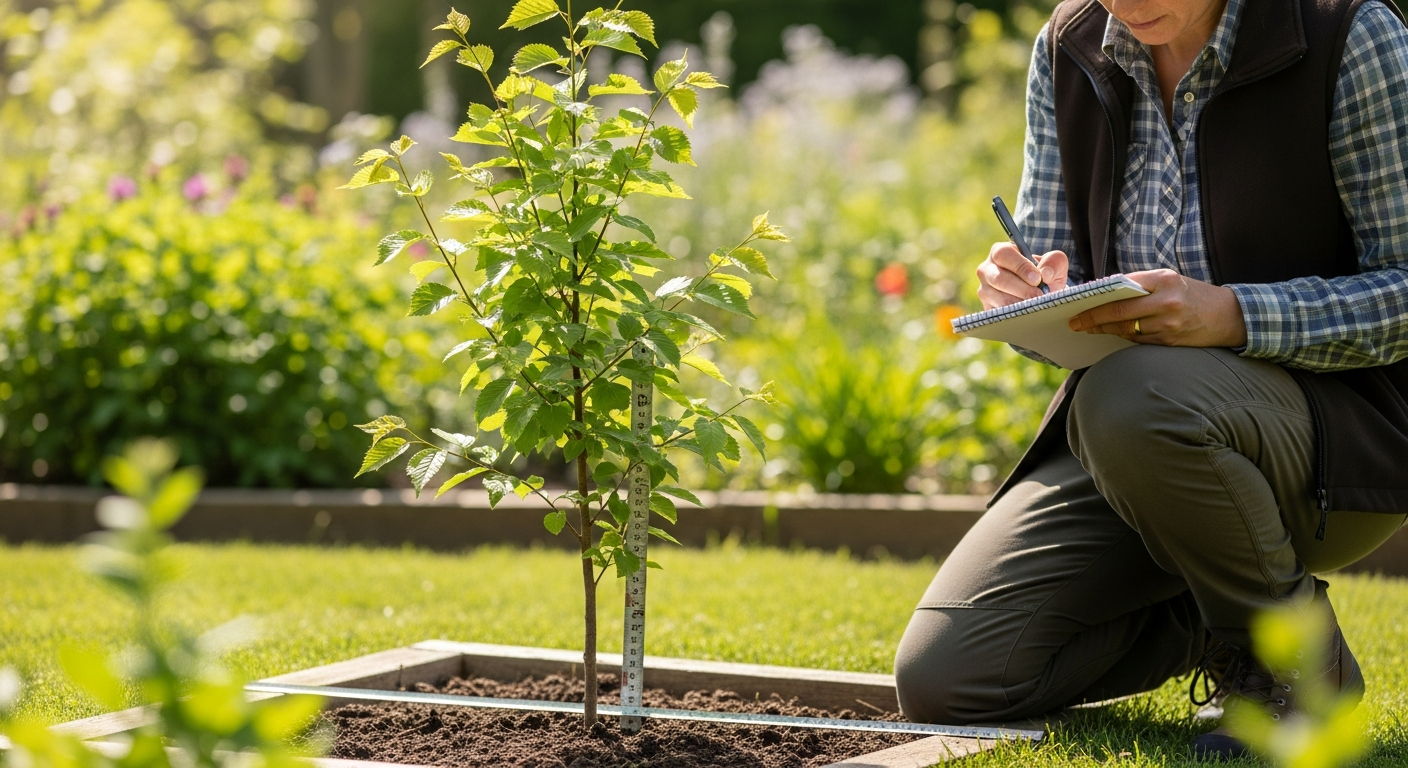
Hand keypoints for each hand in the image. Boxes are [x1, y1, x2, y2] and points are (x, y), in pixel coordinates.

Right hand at [976, 243, 1068, 309]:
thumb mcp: (1054, 263)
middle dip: (1021, 289)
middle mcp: (987, 269)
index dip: (1020, 266)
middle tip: (1039, 295)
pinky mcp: (987, 307)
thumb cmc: (1043, 274)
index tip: (1037, 278)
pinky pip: (999, 312)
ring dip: (1020, 303)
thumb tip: (1046, 273)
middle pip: (998, 278)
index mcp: (1000, 252)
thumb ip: (1054, 262)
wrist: (1039, 293)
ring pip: (999, 298)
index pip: (1004, 254)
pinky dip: (1016, 314)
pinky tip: (1028, 312)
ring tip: (1036, 304)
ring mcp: (984, 289)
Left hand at [1066, 269, 1248, 347]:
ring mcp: (1169, 324)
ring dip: (1105, 331)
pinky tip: (1111, 335)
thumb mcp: (1170, 280)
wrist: (1229, 316)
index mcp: (1164, 280)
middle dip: (1093, 320)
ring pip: (1127, 329)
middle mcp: (1166, 302)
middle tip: (1075, 324)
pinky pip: (1139, 341)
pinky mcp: (1170, 342)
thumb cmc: (1193, 294)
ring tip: (1088, 329)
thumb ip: (1141, 285)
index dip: (1097, 301)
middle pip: (1120, 313)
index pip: (1122, 290)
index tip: (1078, 306)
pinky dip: (1124, 337)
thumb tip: (1105, 293)